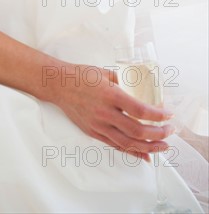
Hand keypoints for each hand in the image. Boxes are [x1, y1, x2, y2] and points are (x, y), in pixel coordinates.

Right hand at [49, 64, 173, 161]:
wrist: (58, 85)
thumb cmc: (81, 75)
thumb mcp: (106, 73)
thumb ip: (124, 81)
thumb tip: (144, 89)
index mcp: (110, 95)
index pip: (140, 110)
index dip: (158, 116)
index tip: (168, 114)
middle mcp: (104, 113)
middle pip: (137, 131)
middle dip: (158, 134)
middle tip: (169, 130)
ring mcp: (98, 125)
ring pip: (128, 143)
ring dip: (149, 147)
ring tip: (162, 146)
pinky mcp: (92, 132)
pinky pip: (115, 145)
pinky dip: (132, 151)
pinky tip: (144, 154)